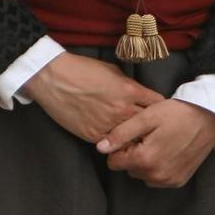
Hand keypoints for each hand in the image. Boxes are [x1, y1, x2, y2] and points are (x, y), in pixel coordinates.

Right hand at [25, 52, 161, 144]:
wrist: (54, 78)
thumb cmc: (82, 70)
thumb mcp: (112, 71)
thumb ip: (130, 85)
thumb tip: (140, 96)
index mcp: (130, 91)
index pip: (158, 104)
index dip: (161, 108)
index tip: (160, 110)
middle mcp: (122, 110)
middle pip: (148, 126)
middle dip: (151, 127)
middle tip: (153, 130)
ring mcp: (108, 125)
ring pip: (132, 139)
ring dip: (135, 138)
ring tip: (137, 139)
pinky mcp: (94, 136)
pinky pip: (112, 144)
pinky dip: (116, 143)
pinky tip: (117, 141)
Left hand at [96, 97, 214, 188]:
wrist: (210, 117)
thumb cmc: (177, 113)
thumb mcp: (146, 117)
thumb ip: (121, 133)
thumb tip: (100, 148)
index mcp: (145, 159)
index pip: (114, 162)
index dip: (120, 146)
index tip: (132, 134)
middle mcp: (156, 175)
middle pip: (128, 168)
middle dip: (133, 153)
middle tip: (148, 135)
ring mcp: (169, 180)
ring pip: (142, 174)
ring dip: (145, 161)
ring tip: (158, 141)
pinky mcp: (179, 180)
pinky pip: (157, 178)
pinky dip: (158, 166)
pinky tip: (167, 149)